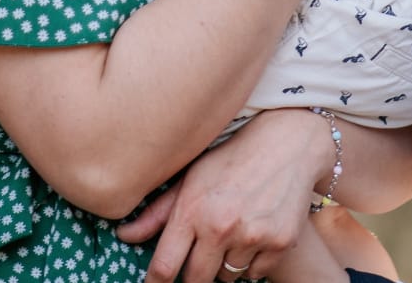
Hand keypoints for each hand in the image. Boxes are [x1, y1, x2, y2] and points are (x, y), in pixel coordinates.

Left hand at [115, 109, 330, 282]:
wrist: (288, 142)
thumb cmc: (232, 158)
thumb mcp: (191, 177)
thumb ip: (157, 212)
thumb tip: (123, 235)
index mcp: (193, 211)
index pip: (164, 267)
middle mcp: (220, 227)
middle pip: (195, 280)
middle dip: (192, 276)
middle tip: (197, 260)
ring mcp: (252, 237)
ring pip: (228, 277)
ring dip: (224, 264)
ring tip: (232, 233)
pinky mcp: (280, 243)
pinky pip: (256, 273)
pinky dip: (252, 261)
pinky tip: (254, 232)